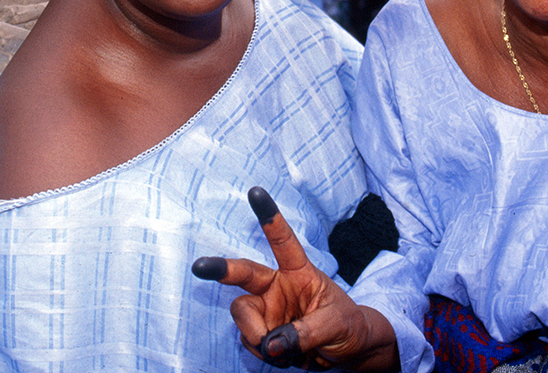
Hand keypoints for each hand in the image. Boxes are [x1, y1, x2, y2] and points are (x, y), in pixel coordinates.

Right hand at [192, 187, 399, 370]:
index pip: (283, 241)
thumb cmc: (348, 326)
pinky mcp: (261, 332)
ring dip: (259, 336)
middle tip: (199, 267)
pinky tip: (283, 356)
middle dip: (220, 269)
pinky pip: (250, 341)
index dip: (269, 217)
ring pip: (242, 315)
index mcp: (299, 272)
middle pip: (243, 274)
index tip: (255, 192)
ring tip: (287, 350)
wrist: (347, 353)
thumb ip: (306, 332)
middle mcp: (276, 287)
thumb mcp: (337, 324)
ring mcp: (266, 310)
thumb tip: (272, 344)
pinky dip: (264, 352)